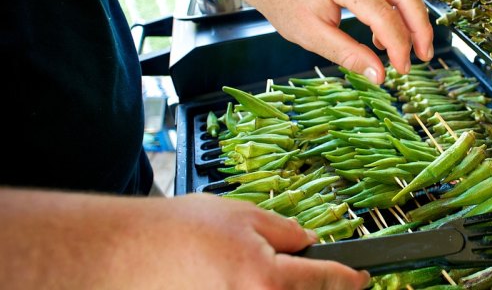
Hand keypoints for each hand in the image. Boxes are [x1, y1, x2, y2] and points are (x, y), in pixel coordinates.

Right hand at [125, 194, 370, 289]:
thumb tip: (308, 242)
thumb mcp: (242, 215)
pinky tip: (242, 280)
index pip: (325, 282)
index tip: (362, 279)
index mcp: (268, 281)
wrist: (122, 253)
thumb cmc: (180, 229)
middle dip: (318, 289)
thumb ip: (284, 231)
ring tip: (271, 273)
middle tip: (323, 277)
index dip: (350, 280)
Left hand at [247, 0, 434, 83]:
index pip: (383, 14)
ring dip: (413, 19)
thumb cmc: (286, 4)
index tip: (401, 70)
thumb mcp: (311, 36)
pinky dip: (399, 11)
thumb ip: (348, 54)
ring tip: (410, 51)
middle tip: (424, 57)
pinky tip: (386, 37)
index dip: (398, 45)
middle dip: (420, 28)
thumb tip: (380, 76)